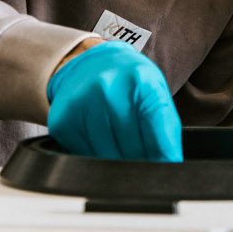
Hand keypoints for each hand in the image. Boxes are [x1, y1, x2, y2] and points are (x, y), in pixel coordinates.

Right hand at [46, 38, 182, 161]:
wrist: (90, 64)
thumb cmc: (128, 81)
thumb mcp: (155, 93)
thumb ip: (166, 129)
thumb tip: (169, 163)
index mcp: (140, 81)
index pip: (158, 135)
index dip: (164, 157)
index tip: (165, 167)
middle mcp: (109, 88)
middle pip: (132, 150)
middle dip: (142, 162)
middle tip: (144, 160)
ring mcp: (83, 104)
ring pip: (107, 158)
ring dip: (118, 163)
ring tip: (121, 148)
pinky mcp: (63, 122)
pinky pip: (84, 156)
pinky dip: (96, 157)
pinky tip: (100, 141)